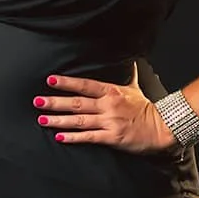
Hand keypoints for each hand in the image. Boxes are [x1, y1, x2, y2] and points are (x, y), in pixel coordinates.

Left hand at [32, 63, 181, 155]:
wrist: (162, 127)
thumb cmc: (146, 108)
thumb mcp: (135, 88)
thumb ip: (128, 75)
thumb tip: (130, 60)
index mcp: (111, 91)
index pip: (85, 85)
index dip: (67, 83)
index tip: (50, 81)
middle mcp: (108, 105)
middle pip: (77, 102)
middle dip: (55, 102)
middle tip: (37, 101)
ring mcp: (109, 122)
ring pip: (79, 120)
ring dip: (59, 120)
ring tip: (42, 119)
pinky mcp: (111, 137)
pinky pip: (89, 137)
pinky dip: (74, 137)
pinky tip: (60, 137)